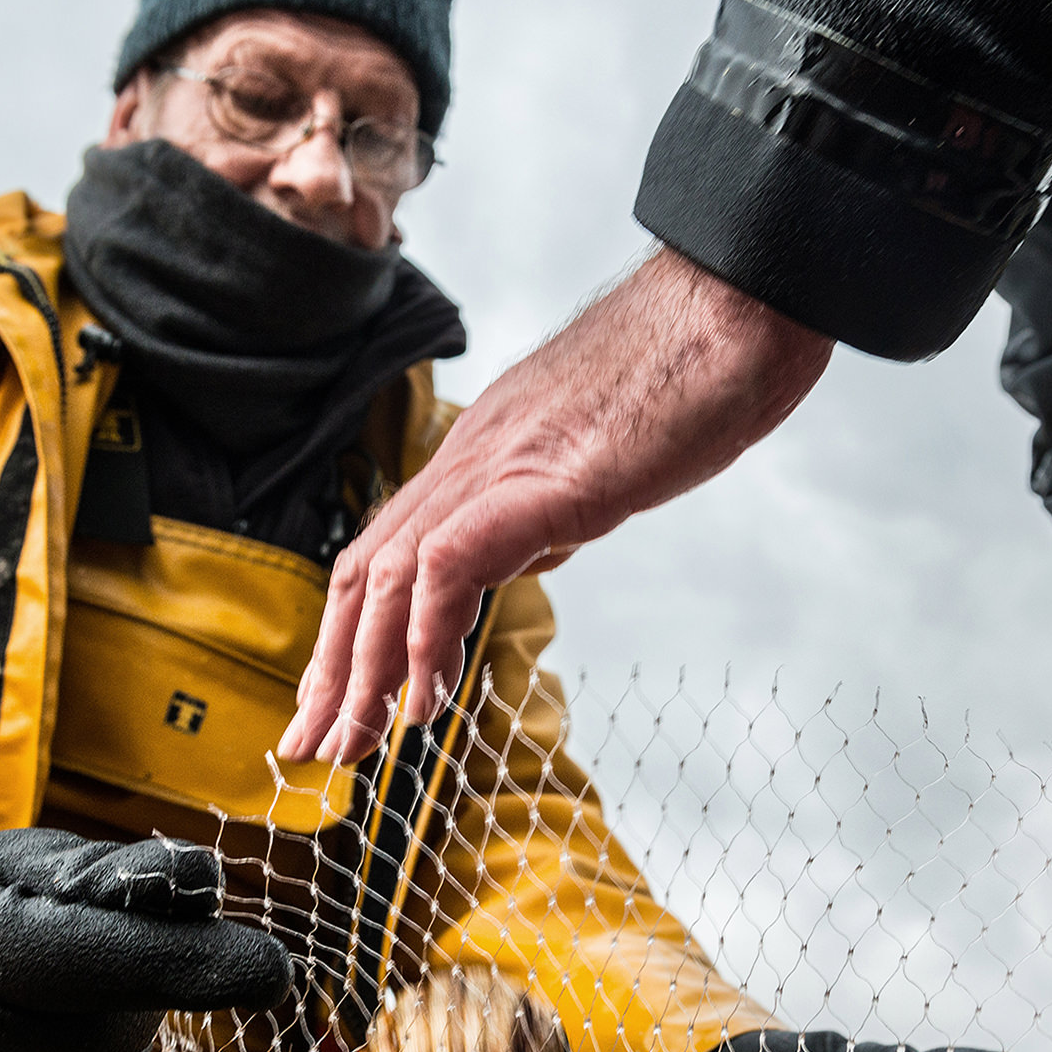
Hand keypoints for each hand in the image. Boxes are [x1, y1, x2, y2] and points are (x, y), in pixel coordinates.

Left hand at [279, 247, 831, 762]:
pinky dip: (427, 637)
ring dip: (364, 673)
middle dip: (333, 672)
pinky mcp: (544, 480)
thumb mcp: (604, 461)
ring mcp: (501, 466)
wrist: (740, 301)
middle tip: (312, 749)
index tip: (338, 707)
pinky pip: (454, 563)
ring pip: (391, 577)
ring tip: (354, 746)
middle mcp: (470, 460)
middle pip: (365, 573)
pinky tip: (426, 700)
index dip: (351, 636)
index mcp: (482, 458)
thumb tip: (533, 548)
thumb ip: (554, 504)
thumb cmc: (694, 372)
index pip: (385, 556)